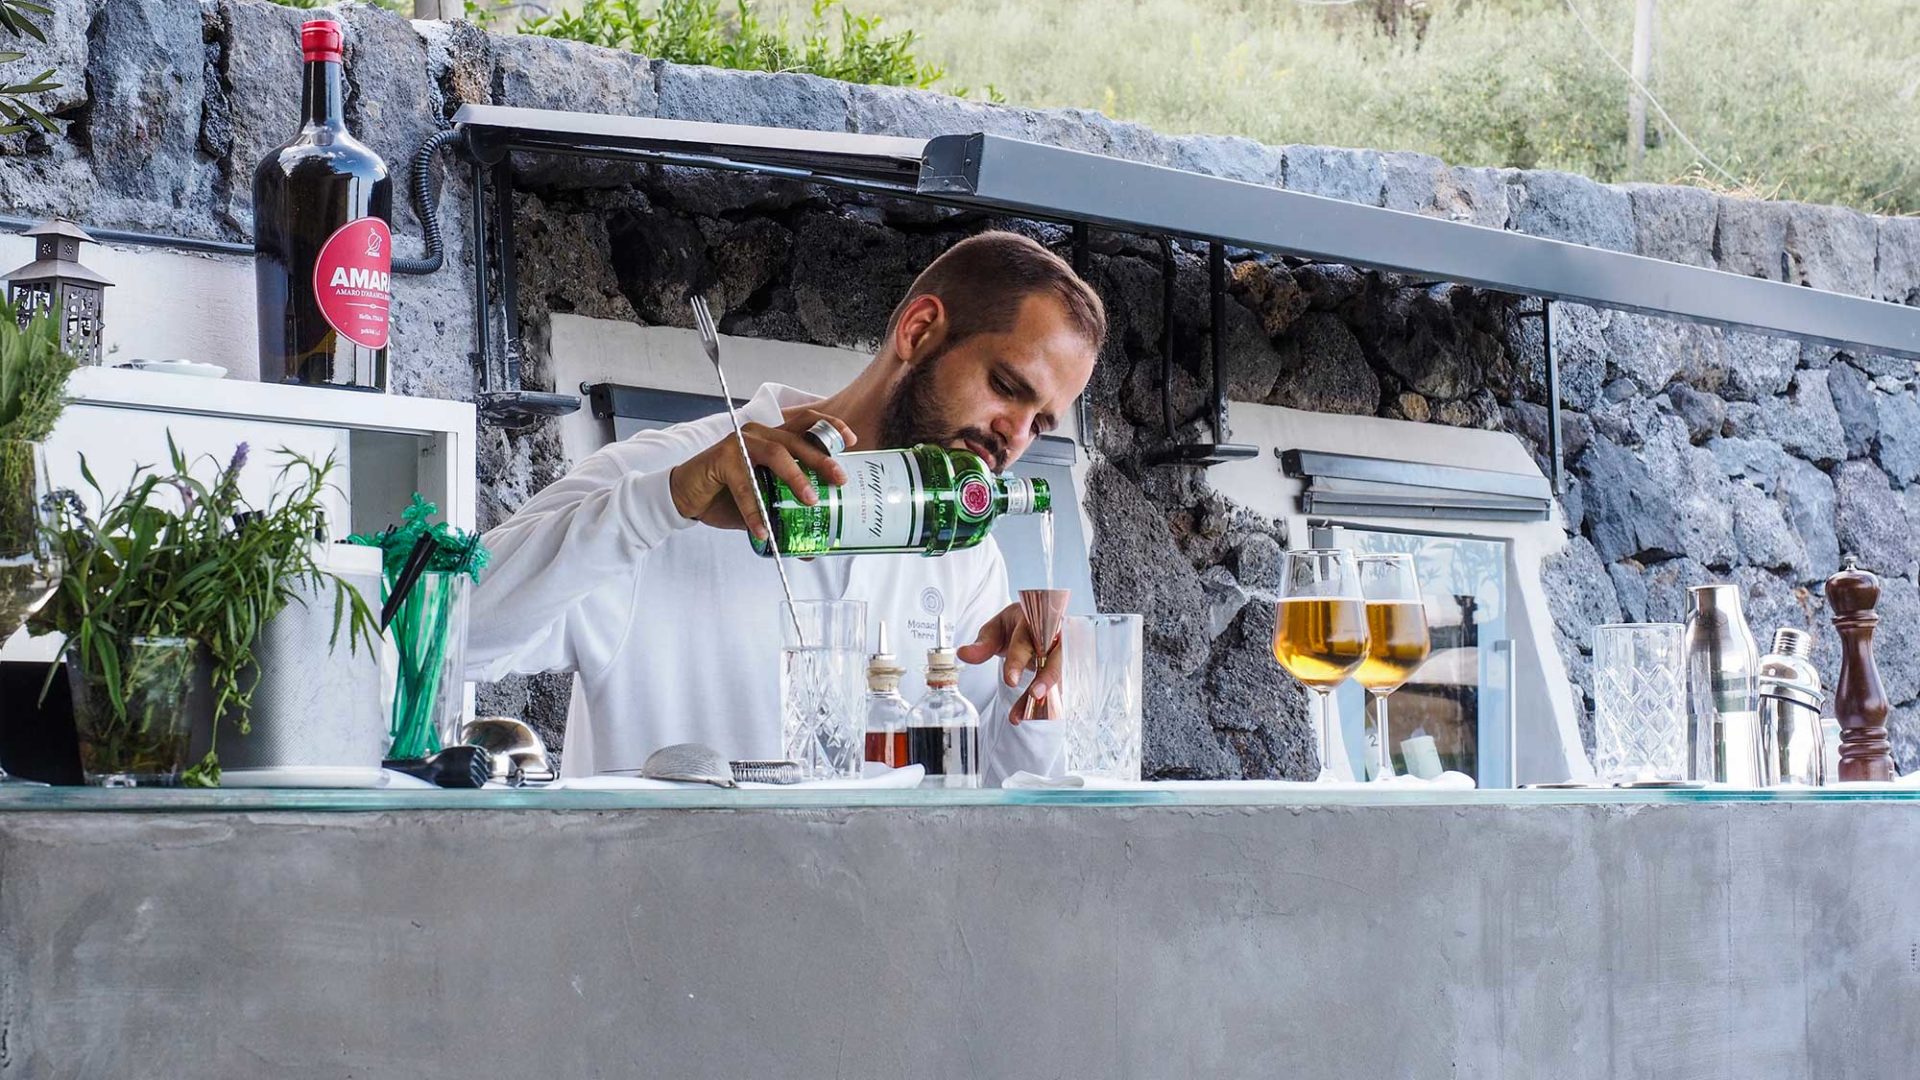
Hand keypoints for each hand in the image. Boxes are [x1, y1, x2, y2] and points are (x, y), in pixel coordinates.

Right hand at [668, 408, 856, 540]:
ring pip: (775, 455)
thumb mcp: (762, 504)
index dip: (829, 428)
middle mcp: (759, 434)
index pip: (805, 424)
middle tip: (838, 479)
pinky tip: (763, 531)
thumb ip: (784, 516)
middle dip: (821, 459)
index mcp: (773, 437)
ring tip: (809, 501)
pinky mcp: (722, 458)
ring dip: (795, 478)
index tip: (851, 441)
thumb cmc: (727, 495)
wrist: (687, 497)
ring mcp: (740, 444)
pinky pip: (745, 484)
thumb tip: (812, 549)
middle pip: (796, 440)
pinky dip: (755, 510)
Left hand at [958, 601, 1063, 724]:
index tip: (1010, 681)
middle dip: (1046, 677)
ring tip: (1024, 714)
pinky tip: (1032, 714)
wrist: (1032, 624)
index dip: (1018, 661)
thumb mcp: (995, 631)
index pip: (1025, 641)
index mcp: (1032, 621)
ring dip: (1044, 695)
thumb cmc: (1015, 626)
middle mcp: (1052, 635)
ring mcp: (1060, 651)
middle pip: (1053, 656)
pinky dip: (1046, 701)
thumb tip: (963, 654)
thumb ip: (982, 644)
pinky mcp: (1062, 666)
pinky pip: (1058, 684)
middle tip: (1034, 695)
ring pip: (1056, 673)